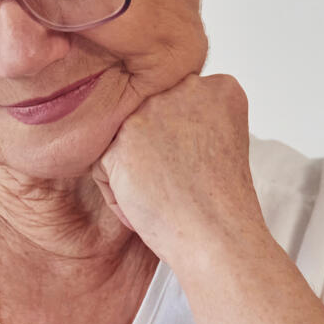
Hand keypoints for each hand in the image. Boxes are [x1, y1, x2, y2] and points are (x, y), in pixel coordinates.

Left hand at [91, 72, 266, 265]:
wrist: (217, 235)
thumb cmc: (220, 203)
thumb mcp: (221, 142)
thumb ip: (192, 117)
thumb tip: (154, 120)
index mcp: (219, 88)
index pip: (176, 105)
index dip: (182, 145)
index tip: (198, 168)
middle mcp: (185, 89)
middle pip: (146, 118)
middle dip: (153, 153)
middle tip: (179, 183)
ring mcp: (151, 110)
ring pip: (121, 140)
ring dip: (133, 171)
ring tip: (165, 194)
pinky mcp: (120, 139)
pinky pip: (103, 165)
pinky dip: (118, 193)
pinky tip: (147, 204)